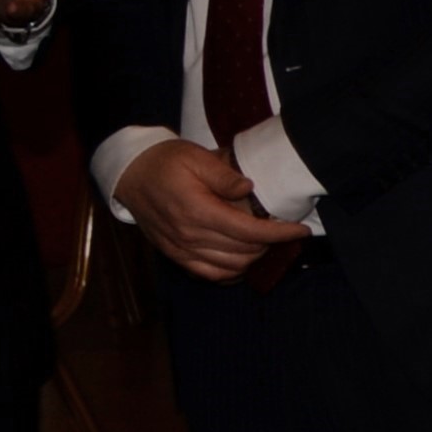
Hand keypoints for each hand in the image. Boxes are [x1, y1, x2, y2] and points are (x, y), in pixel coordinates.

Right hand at [118, 136, 306, 282]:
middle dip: (270, 244)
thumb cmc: (166, 162)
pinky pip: (207, 274)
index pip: (249, 232)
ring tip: (264, 242)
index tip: (301, 230)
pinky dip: (229, 273)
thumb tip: (249, 189)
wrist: (131, 174)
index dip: (280, 233)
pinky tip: (242, 261)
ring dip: (253, 259)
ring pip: (229, 268)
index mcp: (198, 211)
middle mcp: (189, 235)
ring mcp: (180, 249)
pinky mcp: (174, 255)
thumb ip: (224, 175)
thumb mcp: (196, 157)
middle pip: (244, 252)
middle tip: (282, 230)